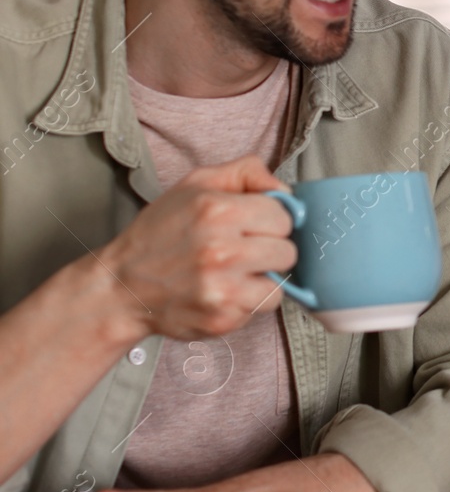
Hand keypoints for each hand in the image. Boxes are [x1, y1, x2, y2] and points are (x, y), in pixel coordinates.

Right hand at [101, 155, 296, 342]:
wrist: (120, 287)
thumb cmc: (160, 233)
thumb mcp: (195, 185)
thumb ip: (245, 173)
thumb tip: (285, 190)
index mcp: (217, 211)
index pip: (283, 216)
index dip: (269, 221)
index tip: (249, 226)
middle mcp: (221, 250)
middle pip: (287, 251)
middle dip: (269, 250)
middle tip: (240, 250)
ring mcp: (223, 288)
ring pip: (281, 282)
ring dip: (262, 278)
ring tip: (233, 272)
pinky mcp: (223, 318)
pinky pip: (263, 307)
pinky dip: (249, 301)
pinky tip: (224, 291)